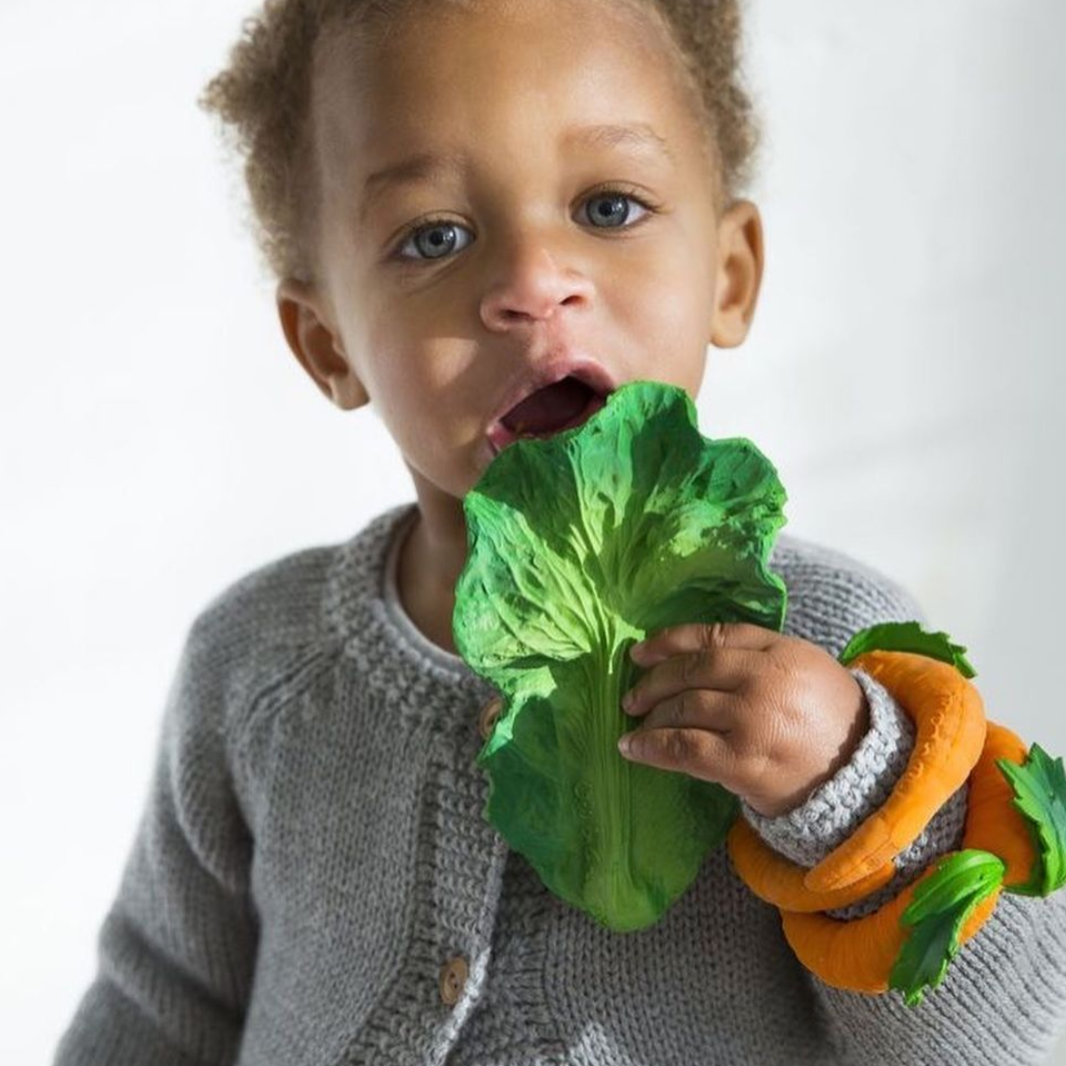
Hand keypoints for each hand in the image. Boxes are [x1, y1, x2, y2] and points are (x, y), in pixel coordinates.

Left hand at [618, 622, 869, 817]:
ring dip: (650, 716)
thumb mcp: (804, 669)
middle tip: (632, 695)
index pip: (712, 636)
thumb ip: (758, 654)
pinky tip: (633, 749)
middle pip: (692, 671)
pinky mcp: (744, 761)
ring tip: (633, 724)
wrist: (866, 778)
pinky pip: (684, 748)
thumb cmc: (829, 721)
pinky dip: (652, 747)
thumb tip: (693, 654)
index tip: (639, 652)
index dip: (669, 642)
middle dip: (653, 682)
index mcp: (780, 651)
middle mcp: (765, 679)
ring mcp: (753, 720)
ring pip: (684, 708)